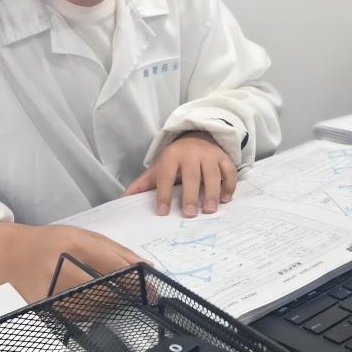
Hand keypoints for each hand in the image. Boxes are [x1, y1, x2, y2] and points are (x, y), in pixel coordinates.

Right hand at [0, 222, 145, 302]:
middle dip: (124, 294)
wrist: (13, 254)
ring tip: (110, 292)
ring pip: (94, 307)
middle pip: (104, 290)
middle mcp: (62, 268)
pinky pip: (80, 316)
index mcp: (73, 244)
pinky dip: (93, 311)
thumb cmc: (53, 241)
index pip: (111, 264)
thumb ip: (115, 250)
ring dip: (110, 304)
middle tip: (135, 293)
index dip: (135, 278)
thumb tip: (145, 267)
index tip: (151, 288)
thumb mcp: (83, 235)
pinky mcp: (46, 307)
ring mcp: (52, 290)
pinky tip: (92, 299)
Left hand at [122, 131, 236, 216]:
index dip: (163, 193)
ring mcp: (209, 154)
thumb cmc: (175, 160)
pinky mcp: (223, 157)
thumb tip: (123, 200)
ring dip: (211, 192)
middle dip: (190, 195)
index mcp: (171, 156)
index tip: (162, 212)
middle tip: (189, 214)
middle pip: (191, 175)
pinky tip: (225, 199)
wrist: (196, 136)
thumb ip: (143, 184)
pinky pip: (229, 171)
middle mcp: (190, 153)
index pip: (166, 175)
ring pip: (212, 173)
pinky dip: (229, 185)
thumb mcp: (158, 168)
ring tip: (209, 210)